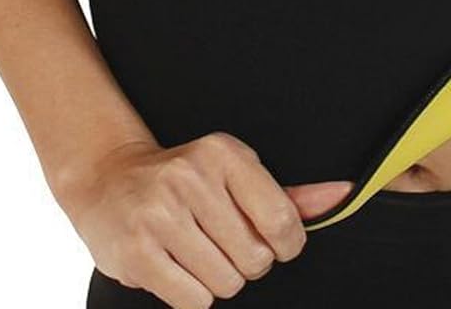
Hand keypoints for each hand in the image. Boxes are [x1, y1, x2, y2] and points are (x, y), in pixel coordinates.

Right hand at [60, 134, 352, 308]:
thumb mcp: (236, 174)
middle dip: (245, 262)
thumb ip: (290, 195)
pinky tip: (175, 265)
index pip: (283, 220)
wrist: (108, 179)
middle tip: (219, 242)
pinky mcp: (137, 251)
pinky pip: (193, 300)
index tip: (273, 242)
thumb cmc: (184, 180)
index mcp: (222, 155)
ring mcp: (159, 215)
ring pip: (226, 283)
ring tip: (195, 252)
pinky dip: (191, 293)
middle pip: (255, 259)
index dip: (286, 245)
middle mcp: (190, 179)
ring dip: (217, 279)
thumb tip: (342, 195)